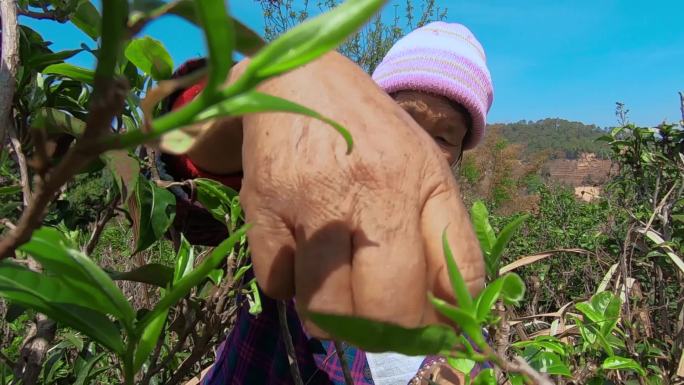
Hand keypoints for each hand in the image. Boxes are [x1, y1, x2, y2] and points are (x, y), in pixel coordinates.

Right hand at [239, 52, 484, 336]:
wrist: (302, 81)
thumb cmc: (373, 133)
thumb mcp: (427, 170)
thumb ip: (447, 236)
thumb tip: (450, 310)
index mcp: (422, 183)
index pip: (454, 279)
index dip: (444, 321)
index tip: (430, 329)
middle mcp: (371, 193)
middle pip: (387, 309)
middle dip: (387, 333)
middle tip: (378, 322)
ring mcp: (311, 202)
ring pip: (326, 310)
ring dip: (332, 316)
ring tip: (335, 289)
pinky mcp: (262, 207)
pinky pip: (277, 285)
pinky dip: (290, 285)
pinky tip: (299, 254)